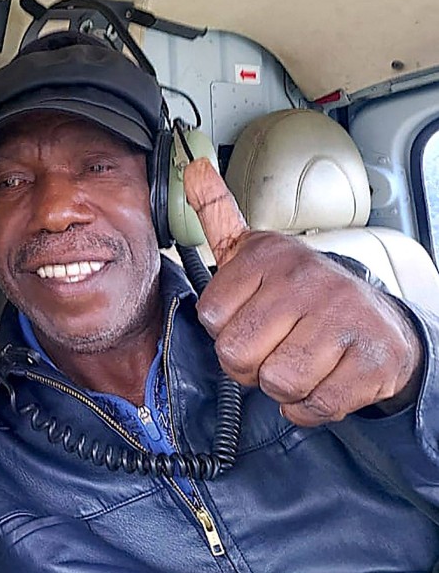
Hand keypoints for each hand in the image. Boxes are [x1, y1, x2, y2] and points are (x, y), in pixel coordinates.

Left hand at [182, 158, 423, 425]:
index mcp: (269, 254)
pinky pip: (314, 405)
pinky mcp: (372, 361)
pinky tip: (322, 381)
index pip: (211, 317)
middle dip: (248, 364)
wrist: (379, 323)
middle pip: (237, 354)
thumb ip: (218, 213)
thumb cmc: (300, 293)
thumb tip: (193, 166)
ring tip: (299, 360)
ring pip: (276, 382)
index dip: (226, 329)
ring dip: (281, 386)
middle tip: (273, 346)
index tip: (251, 316)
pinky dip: (310, 407)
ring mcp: (345, 319)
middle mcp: (308, 280)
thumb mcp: (253, 250)